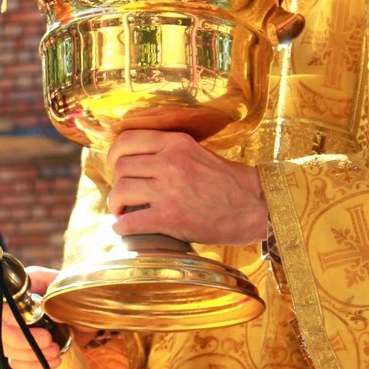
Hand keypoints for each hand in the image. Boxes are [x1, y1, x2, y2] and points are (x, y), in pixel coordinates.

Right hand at [0, 265, 96, 368]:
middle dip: (20, 338)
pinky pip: (14, 362)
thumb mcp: (71, 290)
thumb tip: (47, 315)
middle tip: (48, 339)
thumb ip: (57, 297)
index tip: (31, 320)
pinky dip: (33, 365)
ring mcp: (12, 329)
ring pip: (1, 346)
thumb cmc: (79, 296)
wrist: (89, 316)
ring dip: (29, 353)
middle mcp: (10, 307)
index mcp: (21, 287)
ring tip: (56, 351)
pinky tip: (54, 361)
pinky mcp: (20, 348)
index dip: (6, 311)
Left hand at [106, 129, 268, 244]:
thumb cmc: (227, 182)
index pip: (127, 140)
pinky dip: (121, 227)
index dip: (114, 155)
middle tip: (123, 194)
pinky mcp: (170, 218)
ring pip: (121, 191)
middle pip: (121, 167)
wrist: (254, 206)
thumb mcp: (197, 152)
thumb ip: (169, 151)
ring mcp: (169, 190)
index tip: (116, 167)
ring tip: (122, 211)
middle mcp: (170, 162)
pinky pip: (130, 221)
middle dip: (116, 182)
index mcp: (176, 143)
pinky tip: (124, 229)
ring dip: (116, 204)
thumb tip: (136, 160)